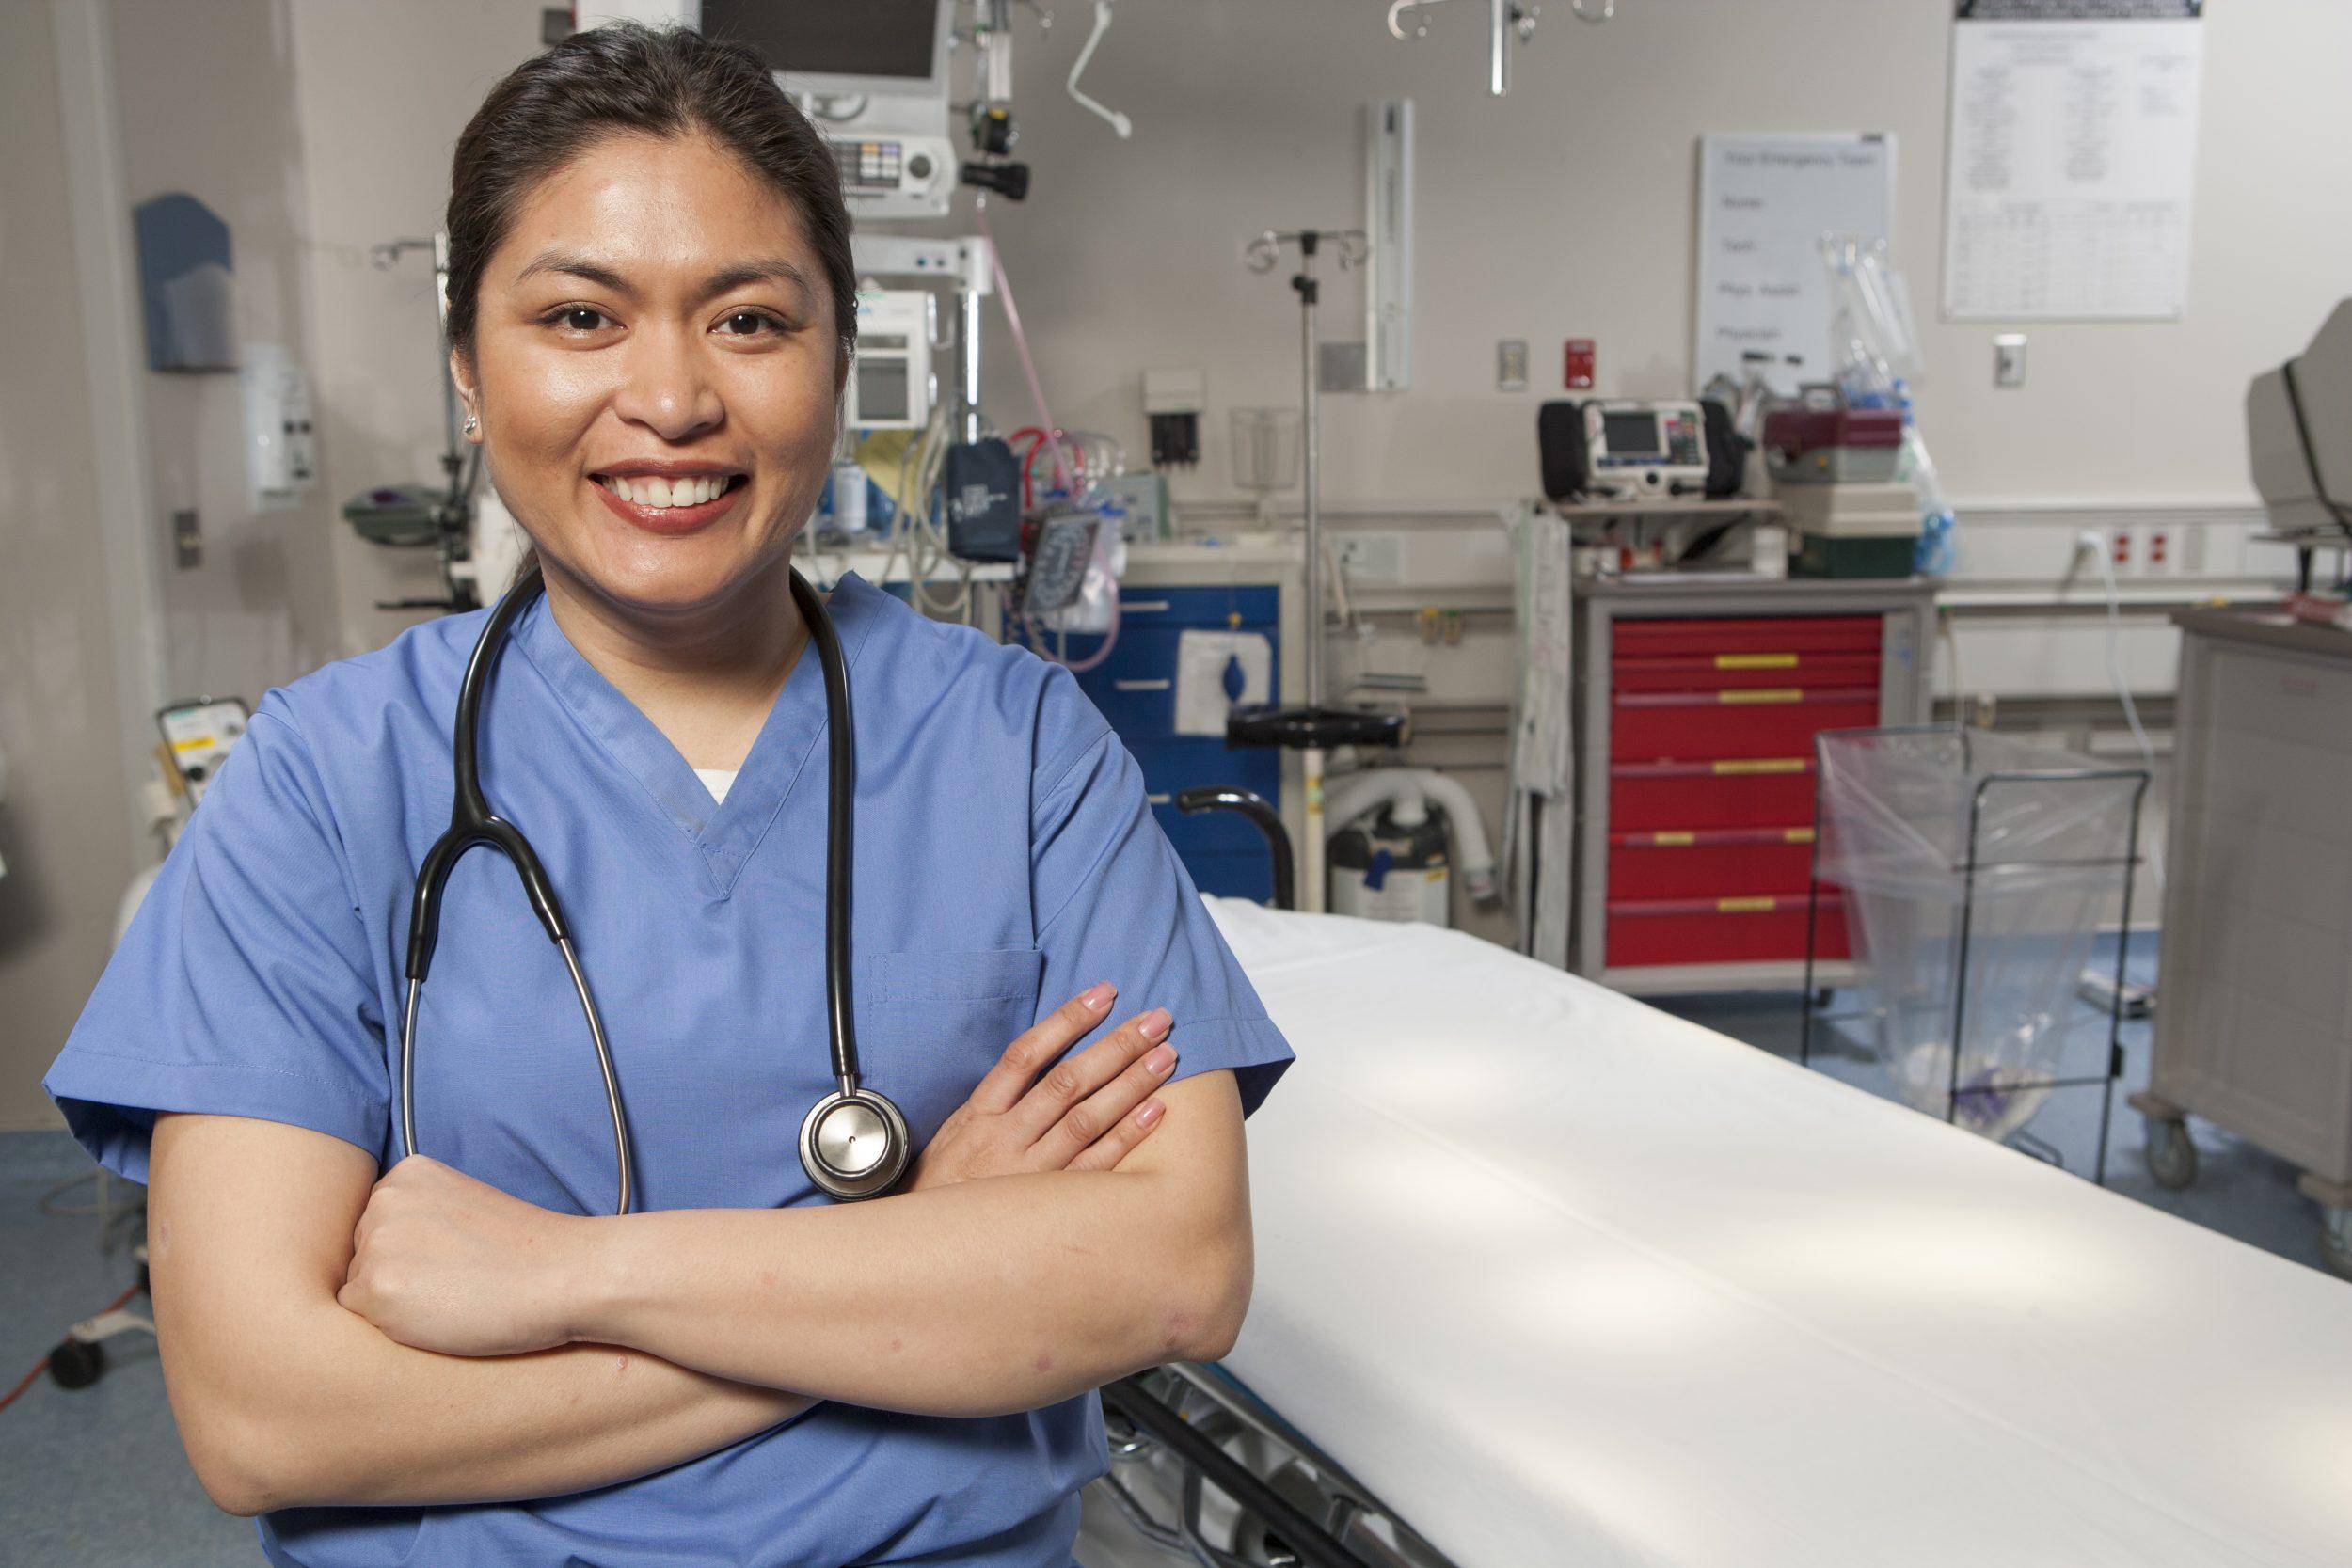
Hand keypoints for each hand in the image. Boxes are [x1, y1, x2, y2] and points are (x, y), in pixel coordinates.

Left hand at [338, 1154, 584, 1356]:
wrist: (564, 1274)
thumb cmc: (524, 1251)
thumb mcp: (461, 1205)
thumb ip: (418, 1215)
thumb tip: (381, 1252)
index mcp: (407, 1172)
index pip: (377, 1225)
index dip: (415, 1251)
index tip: (456, 1256)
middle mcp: (382, 1199)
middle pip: (361, 1254)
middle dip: (397, 1274)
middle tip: (457, 1280)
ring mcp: (375, 1242)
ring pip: (359, 1287)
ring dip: (393, 1302)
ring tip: (451, 1297)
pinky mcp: (375, 1289)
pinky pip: (359, 1319)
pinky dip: (392, 1326)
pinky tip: (439, 1316)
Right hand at [907, 982, 1176, 1191]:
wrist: (929, 1247)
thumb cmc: (948, 1184)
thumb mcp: (957, 1131)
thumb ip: (999, 1097)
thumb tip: (1045, 1051)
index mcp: (981, 1112)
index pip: (1027, 1054)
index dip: (1067, 1020)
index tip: (1104, 993)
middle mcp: (1005, 1137)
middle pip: (1067, 1081)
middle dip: (1116, 1045)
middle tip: (1156, 1019)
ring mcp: (1029, 1173)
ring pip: (1086, 1119)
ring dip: (1130, 1084)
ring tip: (1166, 1056)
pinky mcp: (1050, 1205)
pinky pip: (1095, 1167)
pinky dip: (1127, 1137)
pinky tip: (1156, 1112)